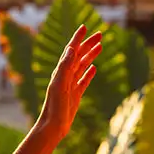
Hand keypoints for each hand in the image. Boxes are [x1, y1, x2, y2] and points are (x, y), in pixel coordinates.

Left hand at [37, 24, 102, 138]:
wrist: (53, 126)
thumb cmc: (55, 106)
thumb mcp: (60, 84)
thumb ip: (65, 66)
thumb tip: (72, 48)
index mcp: (61, 71)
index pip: (71, 50)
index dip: (77, 38)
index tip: (84, 27)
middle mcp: (65, 75)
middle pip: (79, 55)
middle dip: (88, 44)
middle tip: (100, 34)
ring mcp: (71, 84)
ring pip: (82, 65)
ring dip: (91, 55)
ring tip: (100, 46)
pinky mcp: (75, 94)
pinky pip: (84, 80)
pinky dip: (89, 72)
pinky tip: (94, 68)